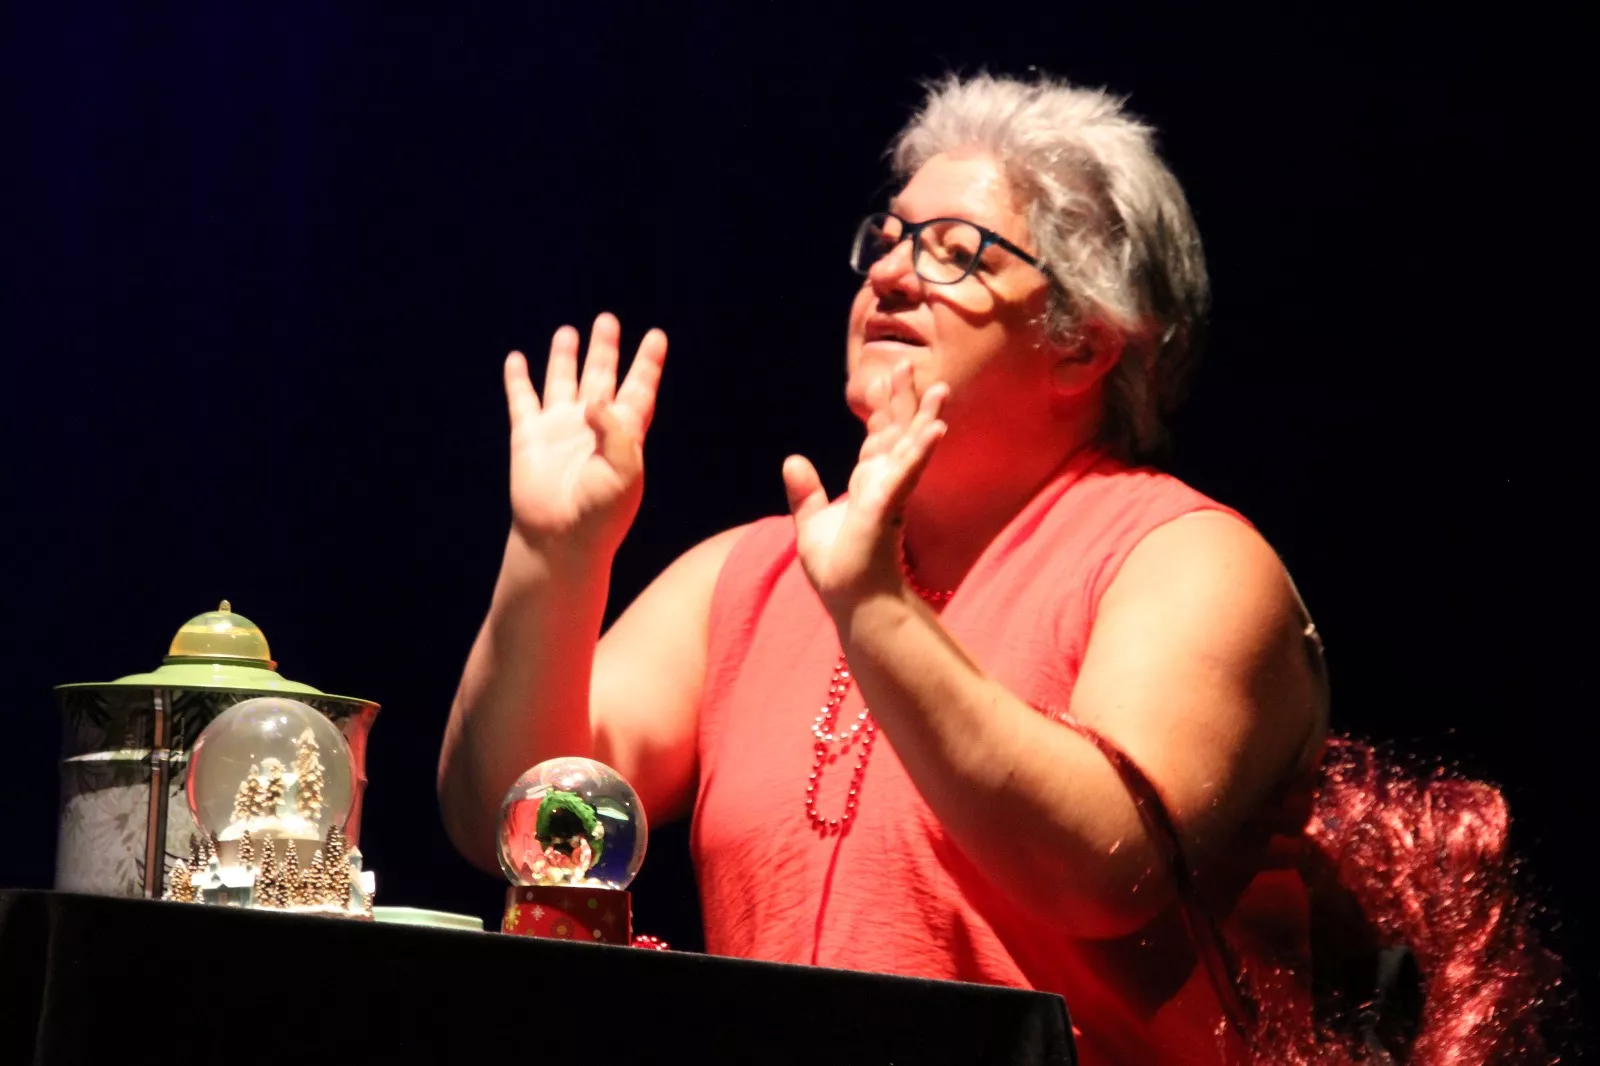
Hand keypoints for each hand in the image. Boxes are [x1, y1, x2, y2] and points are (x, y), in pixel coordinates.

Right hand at [504, 312, 666, 557]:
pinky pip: (522, 400)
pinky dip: (517, 379)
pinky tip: (516, 359)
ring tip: (567, 331)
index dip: (647, 363)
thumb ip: (616, 431)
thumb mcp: (625, 473)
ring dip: (564, 357)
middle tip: (607, 320)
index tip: (656, 336)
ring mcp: (559, 429)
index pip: (638, 389)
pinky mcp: (529, 437)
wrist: (561, 540)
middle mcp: (592, 425)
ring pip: (562, 381)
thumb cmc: (601, 513)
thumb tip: (596, 399)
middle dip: (604, 349)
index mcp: (623, 434)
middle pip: (601, 376)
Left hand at [782, 360, 947, 613]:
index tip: (882, 378)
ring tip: (941, 388)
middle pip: (898, 432)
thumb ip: (804, 493)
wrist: (850, 599)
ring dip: (925, 417)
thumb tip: (792, 460)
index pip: (877, 437)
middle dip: (904, 400)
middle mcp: (882, 482)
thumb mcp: (810, 524)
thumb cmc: (838, 569)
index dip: (881, 408)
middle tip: (908, 366)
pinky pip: (906, 471)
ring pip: (910, 446)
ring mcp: (889, 492)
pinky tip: (935, 429)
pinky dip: (920, 449)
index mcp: (867, 483)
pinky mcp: (887, 504)